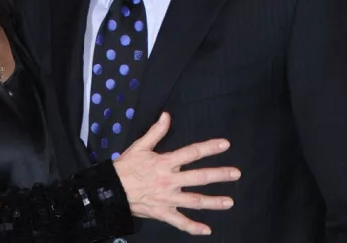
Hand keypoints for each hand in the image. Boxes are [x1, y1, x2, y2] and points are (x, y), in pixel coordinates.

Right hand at [113, 112, 240, 235]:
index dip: (209, 148)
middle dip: (219, 175)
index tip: (225, 144)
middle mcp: (170, 181)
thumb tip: (166, 116)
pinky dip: (193, 227)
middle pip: (199, 177)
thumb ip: (156, 132)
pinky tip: (207, 230)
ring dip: (213, 202)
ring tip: (230, 202)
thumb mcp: (139, 146)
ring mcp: (168, 198)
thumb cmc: (125, 167)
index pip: (191, 153)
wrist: (110, 190)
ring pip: (195, 201)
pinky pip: (180, 221)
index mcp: (165, 163)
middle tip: (236, 173)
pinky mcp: (162, 212)